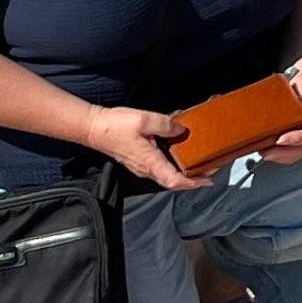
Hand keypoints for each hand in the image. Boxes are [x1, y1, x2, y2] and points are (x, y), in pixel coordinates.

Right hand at [83, 107, 206, 190]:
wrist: (93, 128)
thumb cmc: (115, 126)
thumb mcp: (145, 120)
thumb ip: (166, 125)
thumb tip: (181, 129)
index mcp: (150, 162)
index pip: (175, 181)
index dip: (193, 183)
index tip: (208, 181)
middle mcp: (146, 169)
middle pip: (172, 181)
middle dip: (191, 180)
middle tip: (208, 172)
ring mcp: (140, 166)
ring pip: (165, 175)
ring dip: (182, 173)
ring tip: (197, 165)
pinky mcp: (137, 160)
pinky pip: (159, 168)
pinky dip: (172, 166)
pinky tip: (178, 154)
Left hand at [255, 65, 301, 162]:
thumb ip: (298, 105)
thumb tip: (284, 120)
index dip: (296, 139)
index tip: (280, 139)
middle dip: (284, 153)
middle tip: (267, 152)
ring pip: (298, 153)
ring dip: (280, 156)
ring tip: (264, 152)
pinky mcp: (300, 137)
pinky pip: (292, 151)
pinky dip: (280, 154)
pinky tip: (267, 150)